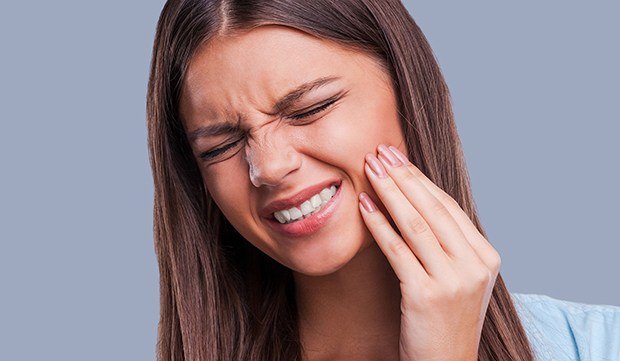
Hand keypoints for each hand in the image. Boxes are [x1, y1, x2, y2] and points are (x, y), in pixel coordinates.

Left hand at [358, 144, 500, 360]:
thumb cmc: (444, 320)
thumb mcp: (459, 278)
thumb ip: (448, 244)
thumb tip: (416, 200)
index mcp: (486, 256)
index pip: (448, 207)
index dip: (419, 179)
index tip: (397, 156)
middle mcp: (474, 265)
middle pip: (432, 209)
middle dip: (402, 176)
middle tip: (379, 152)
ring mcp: (453, 280)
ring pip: (415, 224)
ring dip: (389, 192)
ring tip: (369, 169)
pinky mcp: (427, 294)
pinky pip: (398, 249)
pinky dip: (379, 224)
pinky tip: (364, 205)